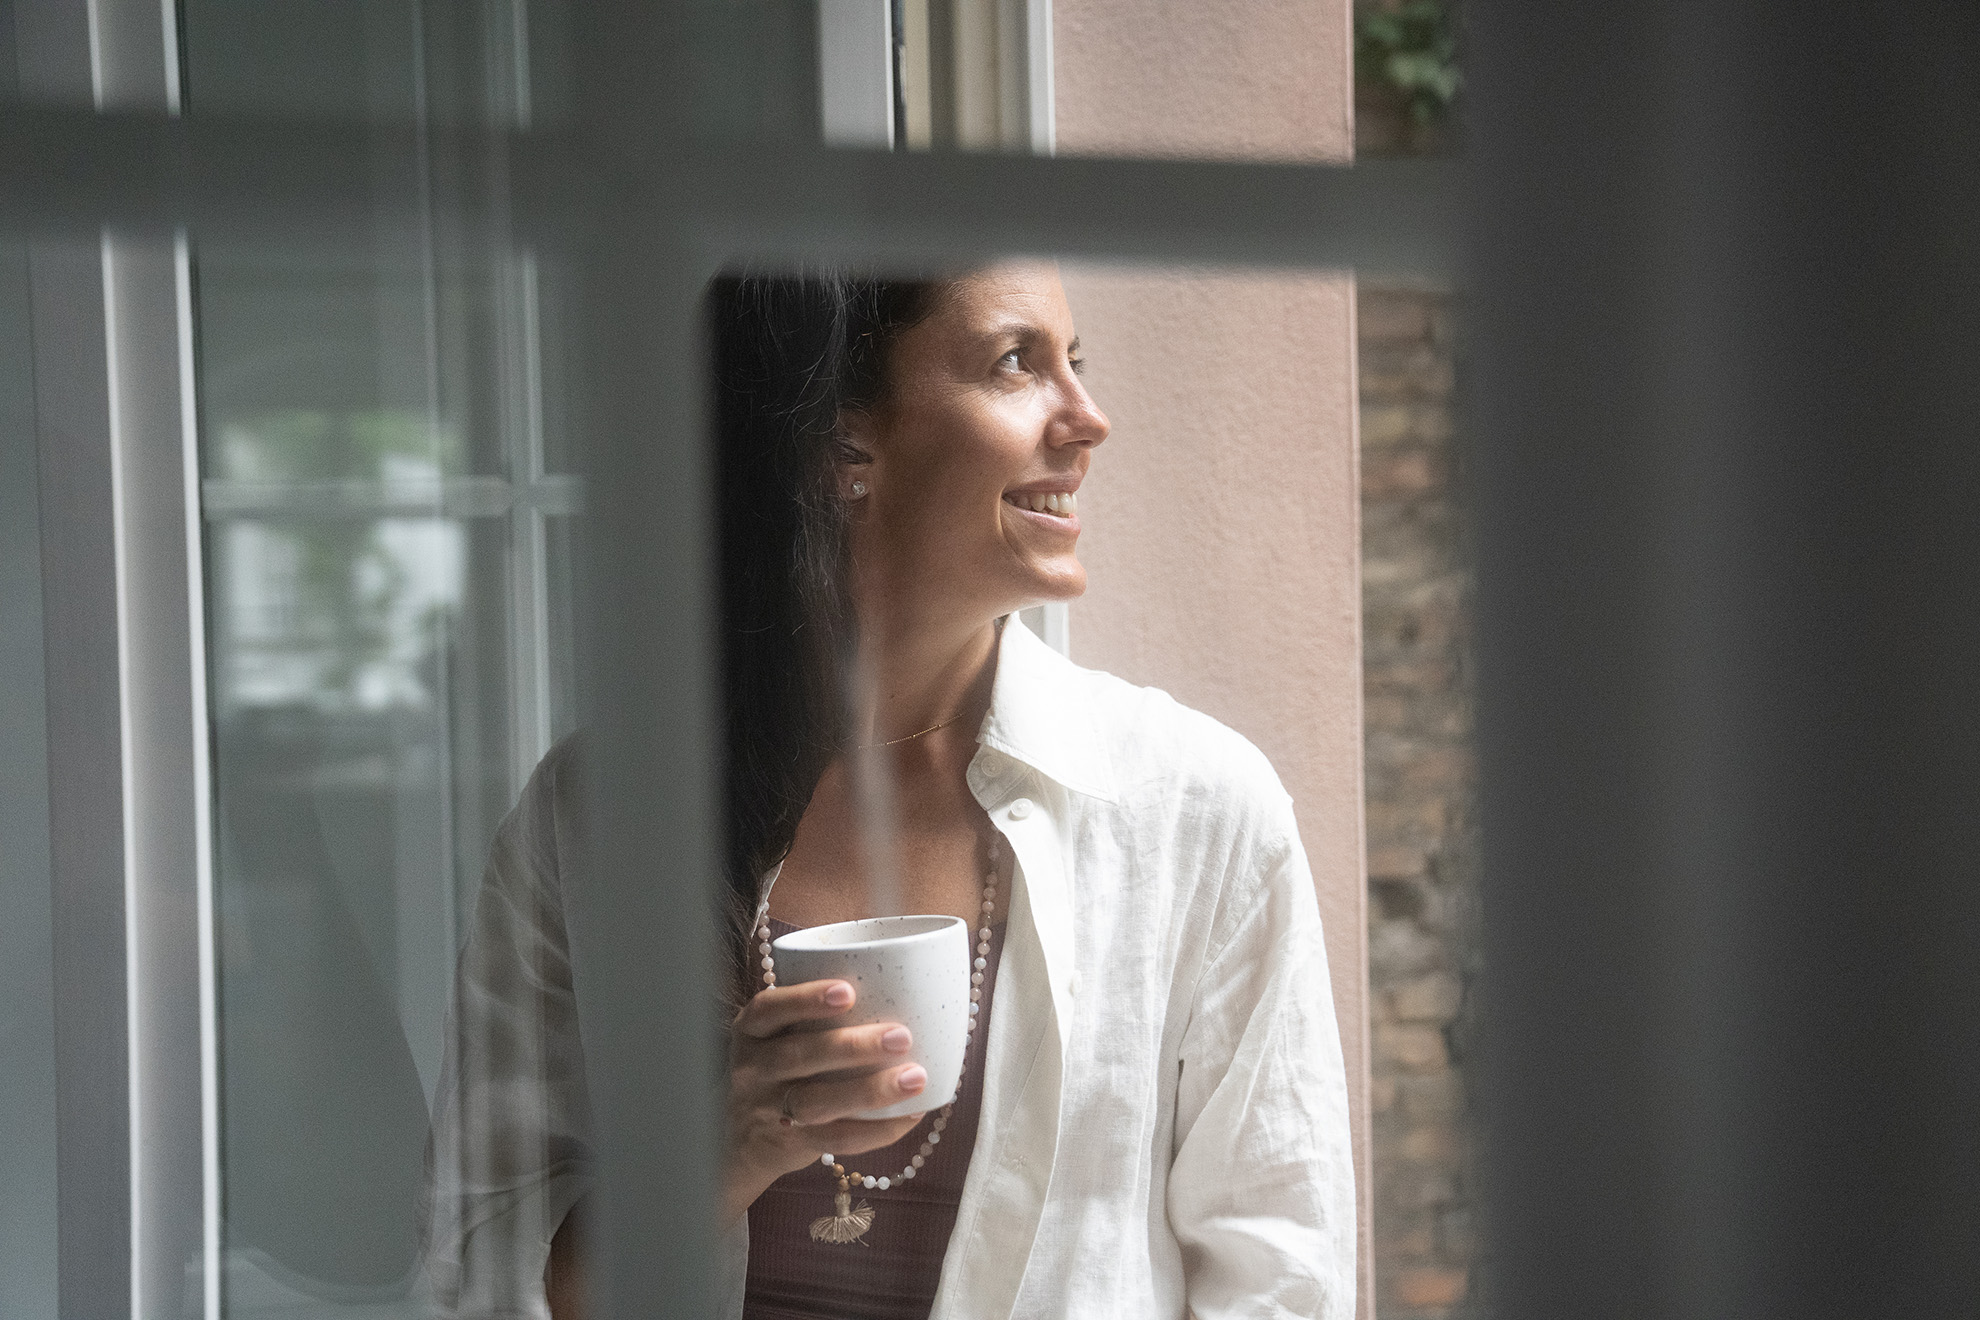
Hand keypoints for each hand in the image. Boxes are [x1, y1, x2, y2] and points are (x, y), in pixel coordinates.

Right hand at [722, 978, 928, 1224]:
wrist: (740, 1138)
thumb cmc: (781, 1067)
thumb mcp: (778, 1035)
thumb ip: (817, 1014)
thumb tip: (911, 991)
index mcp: (752, 1031)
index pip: (769, 1009)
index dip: (805, 999)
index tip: (848, 990)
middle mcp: (754, 1069)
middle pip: (799, 1056)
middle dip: (852, 1046)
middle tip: (902, 1036)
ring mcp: (769, 1110)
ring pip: (816, 1103)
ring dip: (869, 1090)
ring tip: (915, 1078)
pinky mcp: (791, 1144)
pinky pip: (836, 1139)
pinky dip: (877, 1129)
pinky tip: (910, 1115)